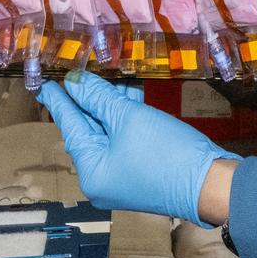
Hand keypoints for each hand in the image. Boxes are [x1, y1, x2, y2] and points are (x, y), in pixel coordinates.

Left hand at [37, 71, 238, 224]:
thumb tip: (75, 83)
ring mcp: (121, 175)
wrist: (210, 183)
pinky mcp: (140, 170)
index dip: (60, 102)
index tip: (46, 85)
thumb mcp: (128, 118)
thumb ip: (98, 98)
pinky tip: (132, 95)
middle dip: (92, 99)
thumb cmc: (166, 153)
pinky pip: (125, 138)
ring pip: (110, 131)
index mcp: (91, 171)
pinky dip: (128, 118)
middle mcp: (101, 177)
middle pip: (90, 129)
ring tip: (113, 79)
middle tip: (81, 74)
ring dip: (114, 105)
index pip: (70, 127)